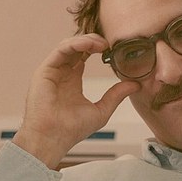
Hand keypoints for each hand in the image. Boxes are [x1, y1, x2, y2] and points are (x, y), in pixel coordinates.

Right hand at [12, 34, 139, 168]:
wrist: (52, 139)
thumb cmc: (71, 130)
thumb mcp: (101, 110)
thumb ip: (116, 95)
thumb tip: (136, 84)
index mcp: (72, 81)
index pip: (84, 56)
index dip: (98, 48)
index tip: (115, 48)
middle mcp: (61, 73)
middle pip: (77, 47)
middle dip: (94, 41)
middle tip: (111, 42)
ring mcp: (52, 71)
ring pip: (69, 46)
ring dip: (87, 41)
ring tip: (103, 44)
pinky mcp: (44, 71)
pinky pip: (60, 50)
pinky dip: (76, 44)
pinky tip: (90, 46)